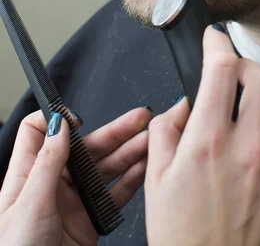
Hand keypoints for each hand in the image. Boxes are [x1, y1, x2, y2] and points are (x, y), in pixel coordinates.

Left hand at [0, 106, 151, 245]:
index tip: (80, 119)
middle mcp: (53, 184)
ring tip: (151, 140)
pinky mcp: (89, 221)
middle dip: (114, 131)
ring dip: (129, 152)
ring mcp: (73, 201)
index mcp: (28, 174)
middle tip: (139, 120)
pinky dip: (132, 179)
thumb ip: (47, 162)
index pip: (41, 131)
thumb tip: (59, 124)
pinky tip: (145, 167)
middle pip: (86, 147)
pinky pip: (115, 194)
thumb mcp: (27, 203)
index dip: (60, 119)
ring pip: (106, 168)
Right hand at [145, 25, 259, 245]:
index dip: (217, 44)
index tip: (214, 39)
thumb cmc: (181, 233)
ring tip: (252, 116)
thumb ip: (166, 129)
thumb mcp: (156, 177)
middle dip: (246, 68)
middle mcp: (246, 150)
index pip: (221, 71)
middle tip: (234, 77)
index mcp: (207, 143)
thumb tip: (185, 103)